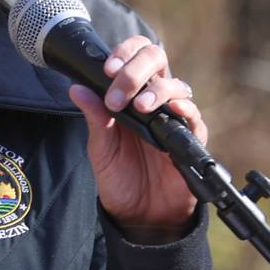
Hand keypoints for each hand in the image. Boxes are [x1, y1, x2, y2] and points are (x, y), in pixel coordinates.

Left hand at [68, 35, 206, 240]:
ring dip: (156, 90)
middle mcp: (154, 102)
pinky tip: (171, 110)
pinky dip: (183, 109)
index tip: (108, 68)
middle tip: (118, 85)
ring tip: (139, 106)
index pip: (134, 58)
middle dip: (137, 67)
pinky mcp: (190, 140)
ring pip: (176, 85)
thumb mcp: (100, 148)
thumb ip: (94, 118)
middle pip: (157, 60)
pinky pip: (193, 117)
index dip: (124, 53)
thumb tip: (76, 88)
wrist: (139, 216)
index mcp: (131, 97)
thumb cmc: (120, 179)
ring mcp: (173, 119)